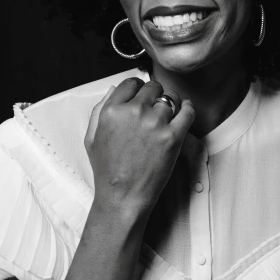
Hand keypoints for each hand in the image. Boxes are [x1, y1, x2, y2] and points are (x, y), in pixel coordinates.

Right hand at [85, 78, 195, 213]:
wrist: (123, 196)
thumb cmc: (107, 171)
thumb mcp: (92, 137)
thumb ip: (100, 109)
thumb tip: (113, 89)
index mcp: (112, 110)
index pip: (131, 83)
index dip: (138, 88)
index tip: (142, 95)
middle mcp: (134, 112)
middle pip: (153, 88)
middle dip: (154, 95)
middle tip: (155, 108)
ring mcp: (155, 123)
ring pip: (170, 98)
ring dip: (171, 104)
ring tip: (168, 115)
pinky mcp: (173, 137)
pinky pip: (188, 112)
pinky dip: (188, 108)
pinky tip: (186, 110)